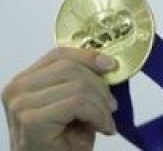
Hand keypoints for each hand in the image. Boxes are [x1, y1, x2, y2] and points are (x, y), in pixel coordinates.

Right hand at [2, 48, 117, 150]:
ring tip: (106, 121)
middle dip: (100, 86)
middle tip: (111, 106)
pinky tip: (103, 128)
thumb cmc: (63, 142)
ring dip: (101, 105)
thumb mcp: (74, 104)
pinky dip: (98, 115)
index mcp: (24, 81)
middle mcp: (17, 89)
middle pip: (70, 68)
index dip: (88, 56)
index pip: (59, 54)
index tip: (112, 65)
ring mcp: (21, 104)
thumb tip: (108, 62)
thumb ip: (81, 81)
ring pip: (78, 86)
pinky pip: (77, 103)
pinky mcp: (32, 120)